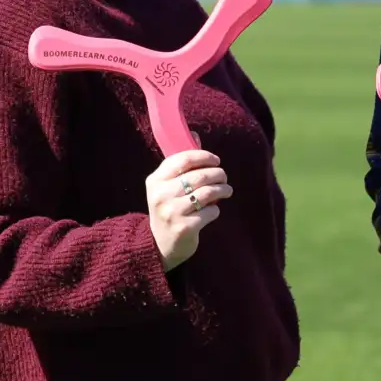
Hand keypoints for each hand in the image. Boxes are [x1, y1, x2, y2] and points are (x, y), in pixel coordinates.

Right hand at [147, 150, 228, 270]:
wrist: (159, 245)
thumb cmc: (168, 208)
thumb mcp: (166, 186)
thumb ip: (181, 163)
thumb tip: (194, 135)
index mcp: (155, 180)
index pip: (183, 159)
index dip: (204, 157)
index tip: (216, 160)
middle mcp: (160, 195)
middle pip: (199, 176)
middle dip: (218, 174)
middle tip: (224, 177)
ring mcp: (171, 212)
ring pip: (207, 193)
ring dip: (222, 190)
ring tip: (226, 191)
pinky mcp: (184, 228)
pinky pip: (210, 213)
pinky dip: (215, 211)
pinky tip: (213, 211)